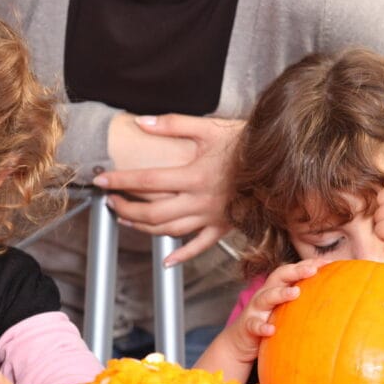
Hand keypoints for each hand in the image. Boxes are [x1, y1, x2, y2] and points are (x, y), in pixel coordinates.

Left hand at [96, 113, 244, 264]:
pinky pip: (200, 246)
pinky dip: (182, 256)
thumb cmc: (245, 142)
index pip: (146, 181)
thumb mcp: (209, 127)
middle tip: (110, 202)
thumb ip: (173, 124)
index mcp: (193, 176)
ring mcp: (211, 217)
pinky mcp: (223, 226)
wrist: (282, 161)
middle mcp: (199, 200)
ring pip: (170, 230)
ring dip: (143, 228)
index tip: (100, 181)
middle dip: (126, 208)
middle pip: (152, 212)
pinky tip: (167, 261)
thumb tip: (141, 122)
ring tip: (126, 220)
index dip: (119, 181)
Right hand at [224, 260, 328, 362]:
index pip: (292, 271)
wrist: (239, 342)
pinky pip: (254, 325)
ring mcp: (255, 310)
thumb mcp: (286, 311)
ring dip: (280, 294)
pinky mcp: (247, 326)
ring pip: (265, 297)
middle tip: (312, 270)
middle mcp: (265, 295)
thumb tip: (338, 302)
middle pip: (278, 277)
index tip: (328, 263)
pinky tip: (271, 330)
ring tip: (295, 293)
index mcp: (276, 289)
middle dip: (295, 271)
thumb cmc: (269, 322)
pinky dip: (261, 326)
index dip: (308, 264)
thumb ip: (304, 304)